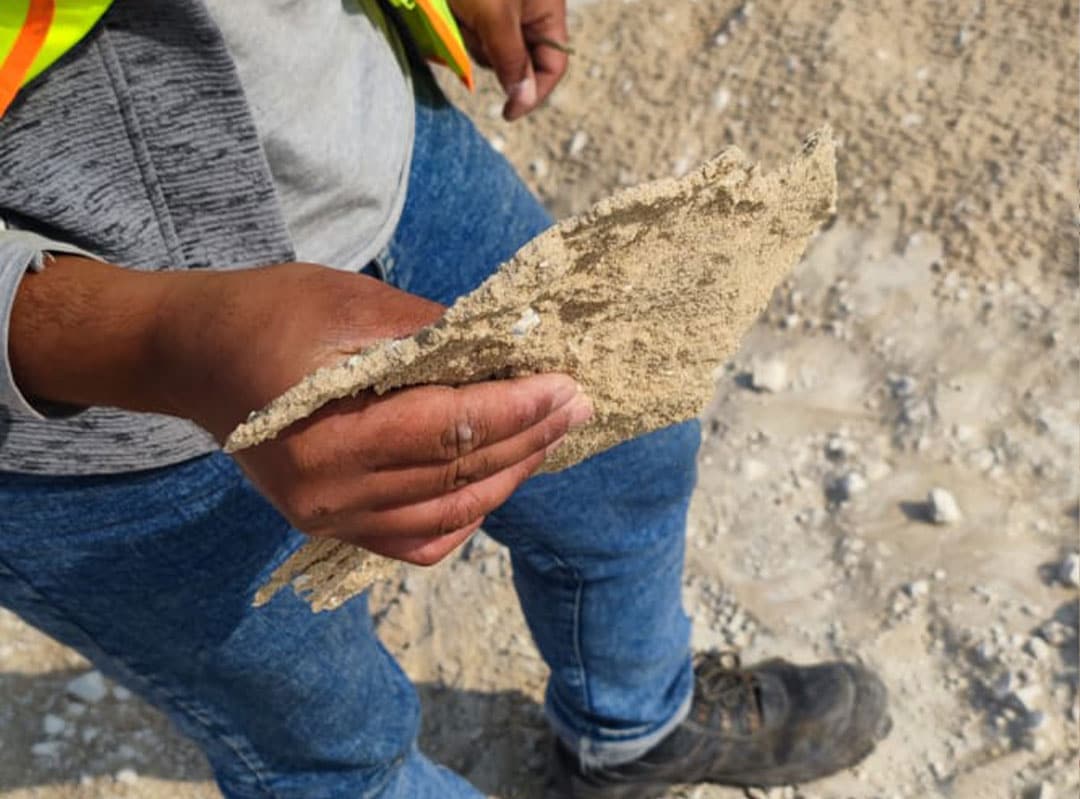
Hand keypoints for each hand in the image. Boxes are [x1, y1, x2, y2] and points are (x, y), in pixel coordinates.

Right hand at [11, 258, 590, 565]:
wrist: (191, 357)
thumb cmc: (264, 315)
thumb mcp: (347, 301)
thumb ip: (430, 333)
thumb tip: (511, 346)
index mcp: (324, 436)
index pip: (446, 432)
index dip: (515, 410)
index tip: (568, 386)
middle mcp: (328, 496)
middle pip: (455, 477)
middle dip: (527, 438)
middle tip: (578, 405)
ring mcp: (328, 520)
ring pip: (446, 514)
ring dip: (507, 476)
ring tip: (550, 435)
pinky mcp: (332, 526)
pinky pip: (416, 541)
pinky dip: (464, 517)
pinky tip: (495, 483)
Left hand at [449, 0, 568, 119]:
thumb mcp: (495, 17)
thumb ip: (512, 59)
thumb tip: (525, 100)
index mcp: (548, 12)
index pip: (553, 65)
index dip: (534, 93)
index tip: (508, 113)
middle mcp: (530, 14)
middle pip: (519, 62)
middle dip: (493, 58)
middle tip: (473, 31)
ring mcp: (504, 11)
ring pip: (491, 51)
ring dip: (472, 42)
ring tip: (460, 13)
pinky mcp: (480, 9)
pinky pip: (474, 36)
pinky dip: (461, 32)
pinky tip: (453, 11)